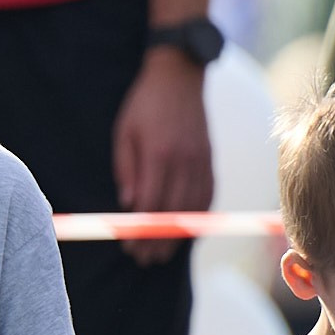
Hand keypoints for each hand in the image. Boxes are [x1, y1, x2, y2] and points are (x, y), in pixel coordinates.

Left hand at [112, 51, 212, 265]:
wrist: (180, 75)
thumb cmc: (144, 104)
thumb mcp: (124, 132)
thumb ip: (126, 169)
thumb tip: (128, 205)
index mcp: (159, 153)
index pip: (150, 203)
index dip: (139, 229)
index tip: (128, 245)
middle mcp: (184, 160)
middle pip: (173, 212)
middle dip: (157, 240)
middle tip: (144, 259)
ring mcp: (201, 161)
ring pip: (192, 208)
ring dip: (178, 235)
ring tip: (162, 253)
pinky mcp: (210, 160)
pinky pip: (207, 196)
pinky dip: (197, 217)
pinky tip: (185, 230)